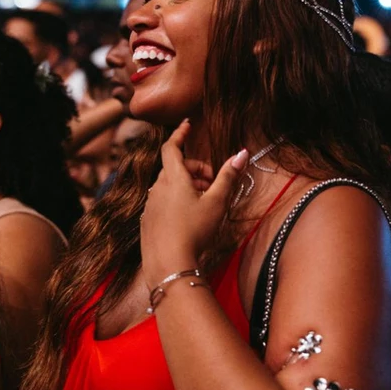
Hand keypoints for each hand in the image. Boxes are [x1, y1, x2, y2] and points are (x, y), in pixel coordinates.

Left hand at [140, 121, 248, 287]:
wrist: (169, 264)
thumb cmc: (194, 231)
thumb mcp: (216, 203)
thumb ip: (228, 176)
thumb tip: (242, 153)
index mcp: (173, 178)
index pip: (172, 147)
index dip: (180, 134)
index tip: (187, 125)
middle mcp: (157, 188)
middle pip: (175, 168)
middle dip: (194, 169)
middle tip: (212, 182)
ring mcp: (150, 205)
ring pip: (168, 186)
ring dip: (186, 186)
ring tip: (203, 202)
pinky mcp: (147, 221)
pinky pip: (162, 202)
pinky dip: (175, 201)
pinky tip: (188, 218)